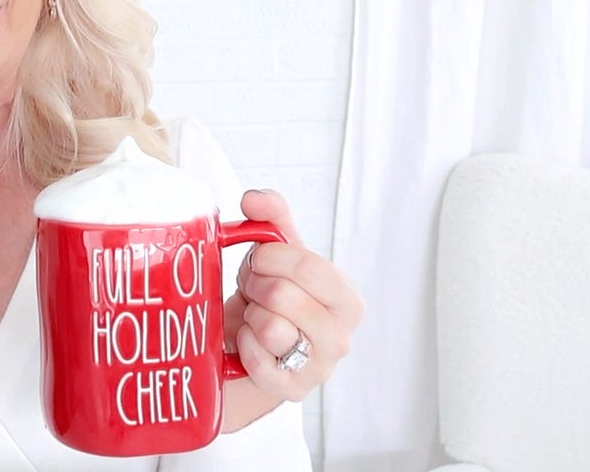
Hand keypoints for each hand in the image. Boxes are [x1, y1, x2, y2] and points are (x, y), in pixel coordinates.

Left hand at [225, 188, 363, 403]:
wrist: (250, 345)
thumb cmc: (271, 297)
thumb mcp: (276, 253)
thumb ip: (271, 216)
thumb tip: (254, 199)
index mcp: (346, 299)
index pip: (307, 266)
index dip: (270, 258)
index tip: (259, 261)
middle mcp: (341, 336)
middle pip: (282, 295)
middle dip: (255, 286)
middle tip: (254, 291)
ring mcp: (319, 368)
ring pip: (269, 328)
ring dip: (250, 316)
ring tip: (254, 316)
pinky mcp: (292, 391)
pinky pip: (257, 360)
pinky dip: (243, 345)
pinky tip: (248, 342)